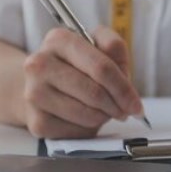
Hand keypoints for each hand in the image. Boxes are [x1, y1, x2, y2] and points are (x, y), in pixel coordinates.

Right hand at [22, 26, 142, 138]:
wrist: (41, 85)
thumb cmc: (76, 64)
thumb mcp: (98, 44)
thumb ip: (114, 48)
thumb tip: (124, 78)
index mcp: (58, 40)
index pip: (102, 67)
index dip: (124, 88)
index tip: (136, 103)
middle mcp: (39, 65)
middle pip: (95, 93)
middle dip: (117, 105)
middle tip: (125, 110)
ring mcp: (34, 94)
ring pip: (87, 114)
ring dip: (104, 116)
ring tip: (104, 110)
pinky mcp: (36, 122)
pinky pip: (76, 132)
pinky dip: (88, 128)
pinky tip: (85, 118)